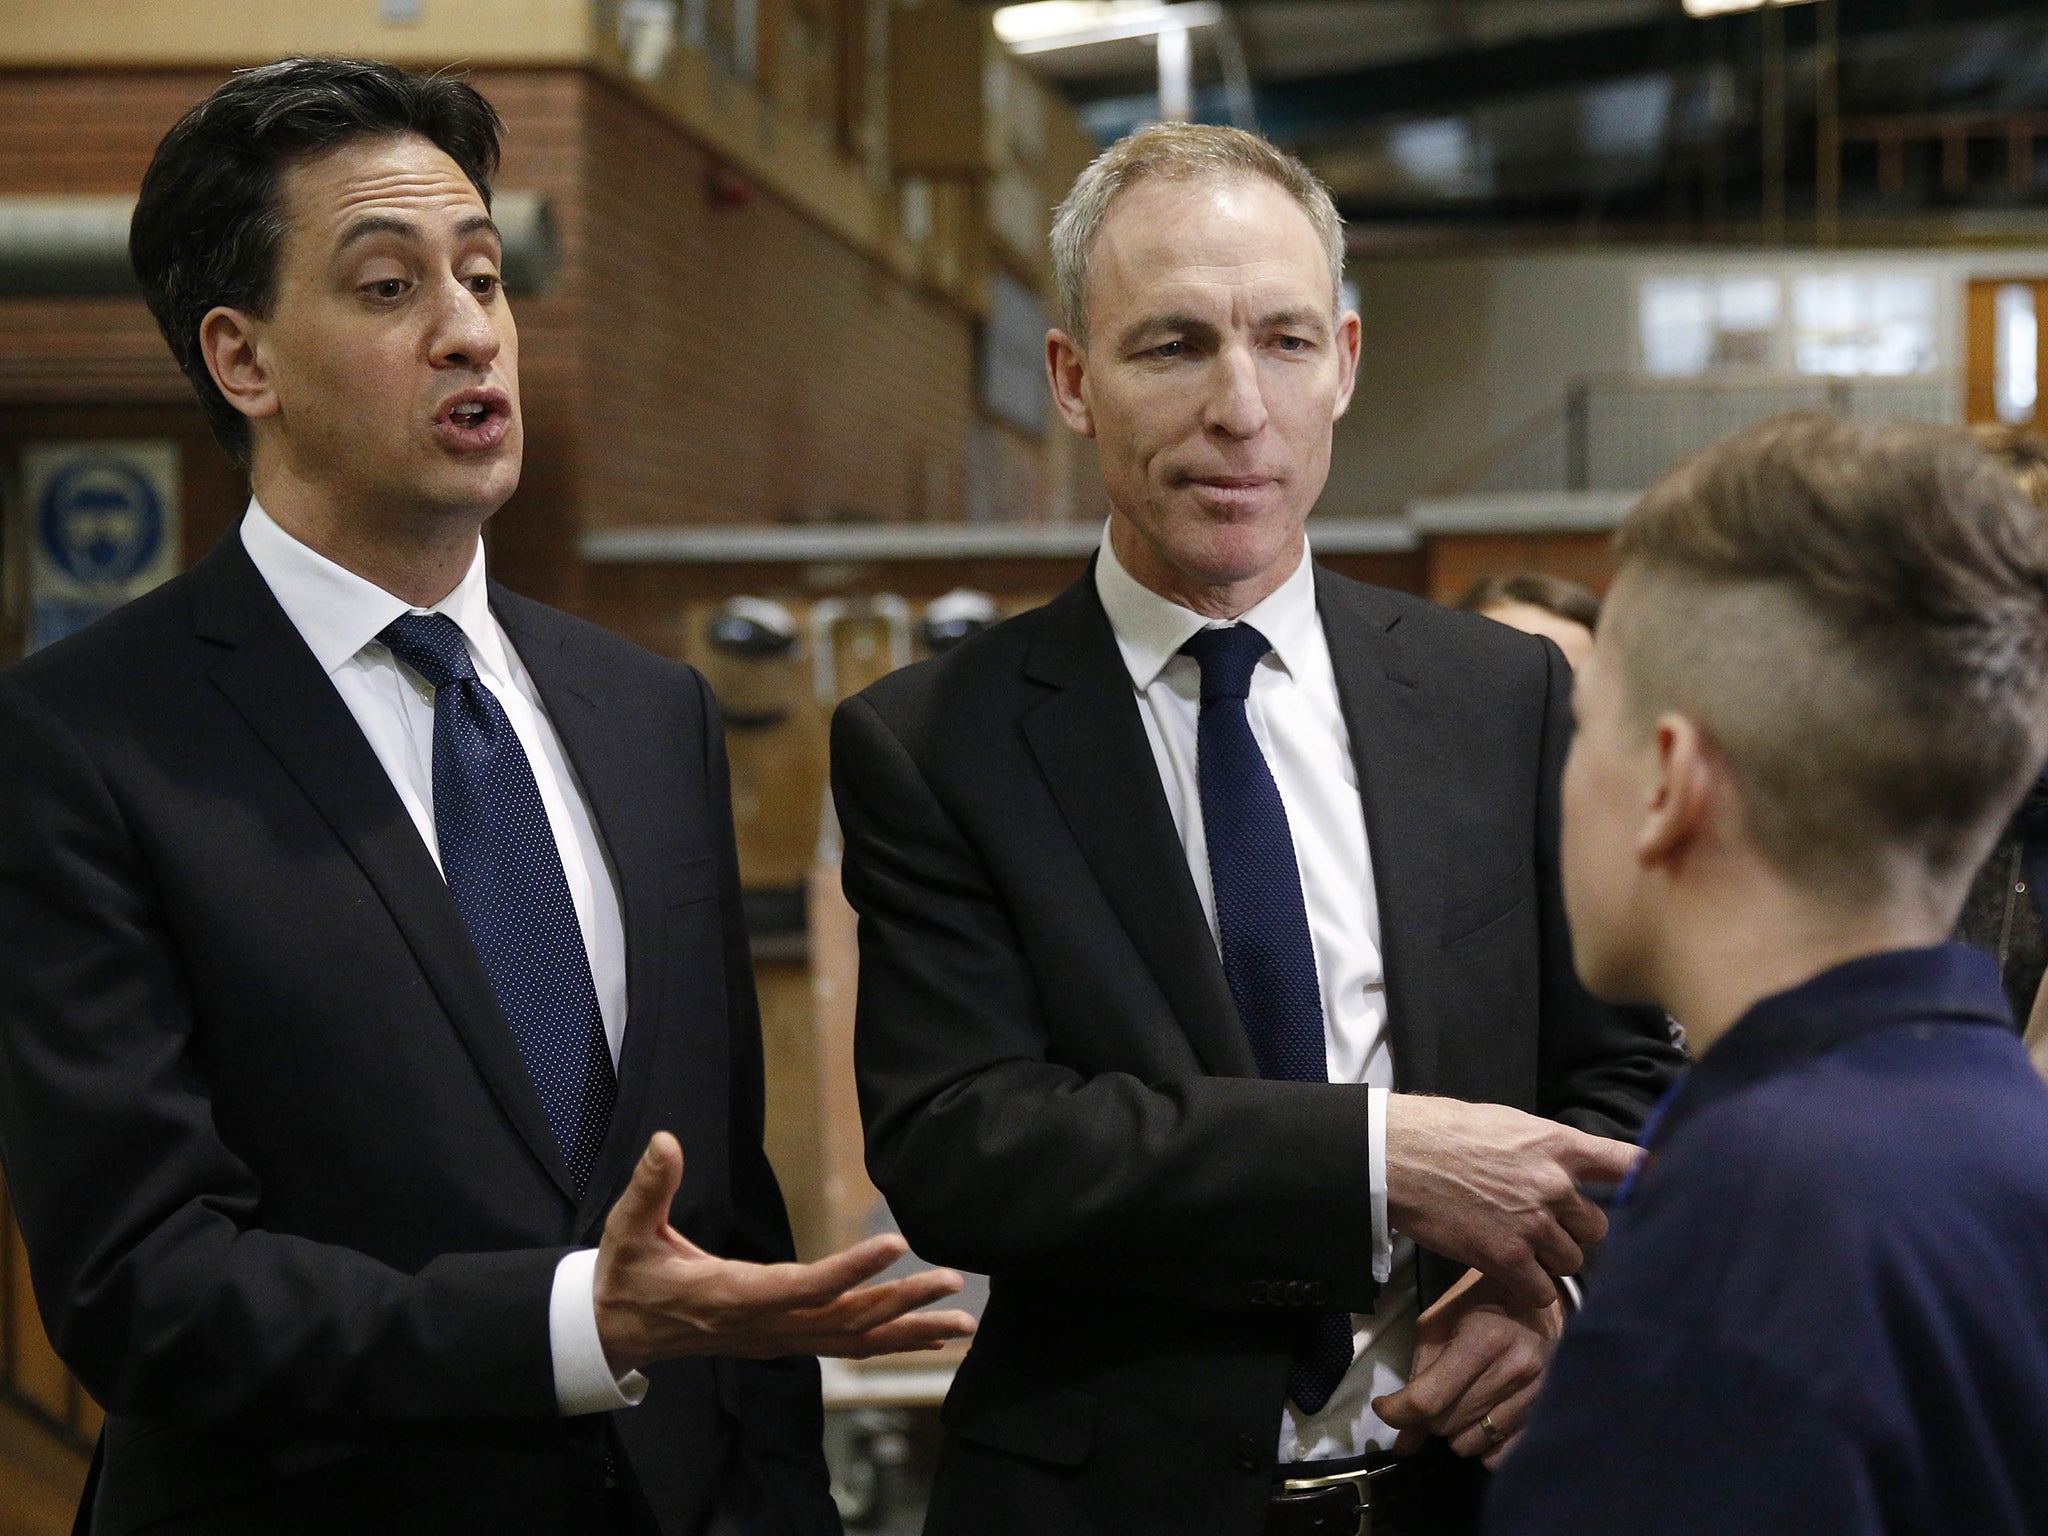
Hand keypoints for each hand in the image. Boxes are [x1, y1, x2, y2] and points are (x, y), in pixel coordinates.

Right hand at [594, 1133, 977, 1373]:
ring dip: (909, 1330)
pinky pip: (845, 1347)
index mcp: (730, 1296)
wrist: (617, 1331)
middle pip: (843, 1320)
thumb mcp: (628, 1228)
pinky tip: (930, 1338)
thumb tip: (665, 1142)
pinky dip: (891, 1341)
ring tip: (962, 1319)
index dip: (850, 1269)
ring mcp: (776, 1339)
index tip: (895, 1244)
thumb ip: (649, 1186)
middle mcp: (762, 1325)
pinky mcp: (783, 1340)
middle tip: (951, 1283)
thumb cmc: (628, 1274)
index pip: (802, 1286)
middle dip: (900, 1303)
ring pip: (853, 1341)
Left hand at [1372, 1267, 1560, 1468]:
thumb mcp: (1438, 1323)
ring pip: (1469, 1444)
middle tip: (1433, 1392)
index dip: (1396, 1412)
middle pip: (1446, 1425)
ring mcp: (1536, 1396)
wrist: (1540, 1303)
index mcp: (1483, 1340)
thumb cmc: (1480, 1305)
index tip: (1384, 1407)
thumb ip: (1419, 1375)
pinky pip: (1500, 1457)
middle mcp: (1514, 1370)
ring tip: (1461, 1400)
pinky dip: (1483, 1445)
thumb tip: (1404, 1438)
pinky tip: (1481, 1418)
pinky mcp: (1546, 1414)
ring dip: (1454, 1430)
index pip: (1428, 1399)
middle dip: (1427, 1416)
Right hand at [1384, 1095, 1638, 1308]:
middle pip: (1597, 1228)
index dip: (1651, 1179)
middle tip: (1544, 1229)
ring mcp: (1533, 1224)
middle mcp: (1554, 1185)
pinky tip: (1510, 1274)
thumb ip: (1543, 1150)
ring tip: (1519, 1249)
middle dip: (1574, 1232)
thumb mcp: (1505, 1124)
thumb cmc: (1442, 1131)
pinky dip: (1530, 1288)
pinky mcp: (1507, 1257)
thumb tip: (1562, 1169)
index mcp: (1556, 1144)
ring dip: (1550, 1261)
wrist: (1397, 1156)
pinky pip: (1542, 1290)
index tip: (1663, 1189)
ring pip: (1570, 1261)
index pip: (1625, 1162)